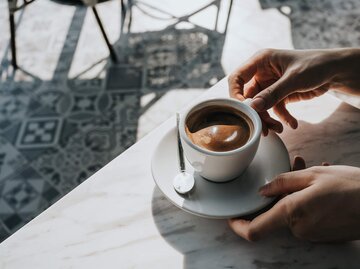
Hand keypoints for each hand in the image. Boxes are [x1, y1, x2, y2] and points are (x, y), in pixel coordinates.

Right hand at [228, 48, 359, 134]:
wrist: (335, 71)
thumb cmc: (315, 65)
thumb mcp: (294, 79)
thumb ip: (273, 93)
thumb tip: (253, 107)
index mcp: (260, 61)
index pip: (237, 78)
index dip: (236, 95)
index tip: (244, 110)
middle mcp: (261, 73)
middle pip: (248, 96)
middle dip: (256, 113)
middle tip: (263, 127)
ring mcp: (269, 85)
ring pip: (260, 106)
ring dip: (268, 119)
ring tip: (278, 129)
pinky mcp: (278, 95)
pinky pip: (274, 109)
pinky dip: (281, 118)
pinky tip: (292, 124)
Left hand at [228, 159, 359, 241]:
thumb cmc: (350, 187)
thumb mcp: (312, 176)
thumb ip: (282, 183)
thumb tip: (262, 191)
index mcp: (292, 214)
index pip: (255, 230)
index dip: (238, 225)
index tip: (231, 217)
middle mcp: (299, 229)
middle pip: (276, 211)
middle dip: (280, 191)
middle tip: (294, 167)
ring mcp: (312, 234)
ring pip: (292, 210)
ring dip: (296, 191)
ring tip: (312, 169)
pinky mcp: (322, 234)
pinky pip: (305, 215)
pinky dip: (306, 200)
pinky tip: (321, 183)